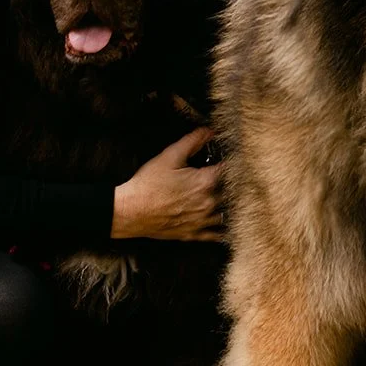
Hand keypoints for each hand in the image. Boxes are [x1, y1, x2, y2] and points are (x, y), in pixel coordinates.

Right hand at [111, 127, 224, 241]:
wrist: (131, 211)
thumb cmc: (148, 184)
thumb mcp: (170, 156)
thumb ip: (192, 141)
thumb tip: (208, 131)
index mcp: (206, 182)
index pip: (229, 169)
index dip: (232, 161)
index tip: (232, 158)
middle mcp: (208, 203)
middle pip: (232, 192)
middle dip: (233, 183)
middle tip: (234, 176)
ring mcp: (201, 221)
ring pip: (226, 214)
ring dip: (230, 205)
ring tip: (233, 199)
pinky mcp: (192, 233)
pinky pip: (215, 235)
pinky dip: (223, 230)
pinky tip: (228, 227)